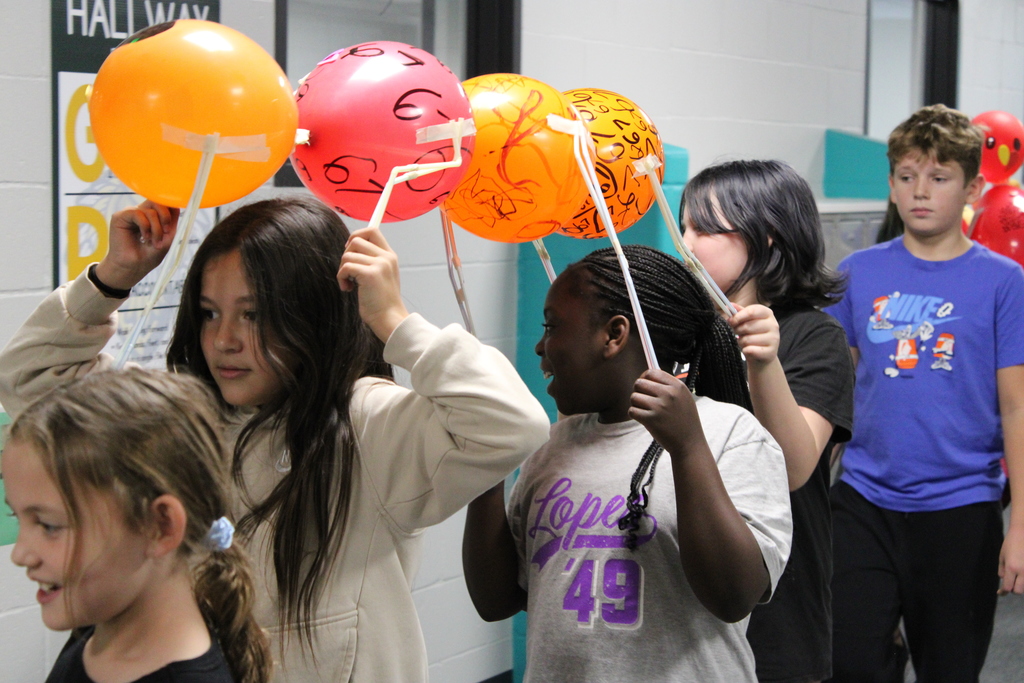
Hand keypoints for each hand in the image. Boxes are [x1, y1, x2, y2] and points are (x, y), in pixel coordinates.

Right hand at [95, 201, 178, 289]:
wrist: (134, 267)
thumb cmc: (149, 255)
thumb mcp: (167, 237)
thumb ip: (171, 220)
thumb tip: (176, 204)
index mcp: (151, 216)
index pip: (163, 203)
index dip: (171, 209)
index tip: (172, 225)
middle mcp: (141, 212)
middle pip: (157, 202)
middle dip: (166, 217)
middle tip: (166, 232)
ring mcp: (130, 214)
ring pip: (150, 210)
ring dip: (156, 228)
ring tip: (154, 242)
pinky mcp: (120, 217)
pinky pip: (137, 213)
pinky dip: (145, 226)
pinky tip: (144, 237)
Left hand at [338, 227, 409, 341]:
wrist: (389, 319)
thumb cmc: (381, 302)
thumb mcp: (381, 276)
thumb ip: (372, 261)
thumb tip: (350, 248)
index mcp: (390, 256)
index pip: (372, 230)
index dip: (357, 234)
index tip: (349, 249)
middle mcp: (386, 257)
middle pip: (356, 239)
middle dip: (346, 254)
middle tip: (348, 271)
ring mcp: (379, 264)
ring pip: (348, 254)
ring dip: (342, 269)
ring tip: (349, 284)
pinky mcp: (370, 274)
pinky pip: (346, 267)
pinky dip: (341, 278)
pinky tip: (347, 289)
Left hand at [629, 369, 703, 454]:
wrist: (689, 443)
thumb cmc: (685, 421)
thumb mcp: (683, 398)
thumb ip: (668, 386)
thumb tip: (647, 375)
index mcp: (677, 386)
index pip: (652, 372)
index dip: (644, 378)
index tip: (645, 385)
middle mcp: (668, 394)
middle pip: (640, 383)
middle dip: (639, 391)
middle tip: (644, 401)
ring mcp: (659, 407)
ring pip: (634, 397)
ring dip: (636, 404)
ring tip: (646, 411)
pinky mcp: (651, 420)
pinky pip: (632, 410)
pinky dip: (635, 415)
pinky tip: (644, 419)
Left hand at [728, 303, 779, 366]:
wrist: (762, 353)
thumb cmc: (753, 334)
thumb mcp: (747, 321)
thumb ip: (739, 312)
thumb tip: (728, 305)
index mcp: (767, 313)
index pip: (751, 311)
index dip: (738, 317)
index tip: (730, 321)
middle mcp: (773, 324)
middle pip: (748, 326)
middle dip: (738, 330)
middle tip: (738, 332)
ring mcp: (774, 338)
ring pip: (748, 339)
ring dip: (741, 342)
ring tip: (744, 342)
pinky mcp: (771, 352)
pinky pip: (750, 350)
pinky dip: (745, 351)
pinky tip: (748, 349)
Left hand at [999, 523, 1023, 593]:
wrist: (1023, 532)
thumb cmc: (1011, 543)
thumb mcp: (1002, 556)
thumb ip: (1002, 570)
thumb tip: (1003, 579)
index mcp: (1011, 568)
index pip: (1007, 587)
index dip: (1003, 591)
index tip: (1000, 593)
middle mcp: (1023, 571)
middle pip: (1019, 591)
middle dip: (1014, 589)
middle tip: (1011, 582)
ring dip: (1022, 584)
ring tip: (1017, 576)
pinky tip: (1022, 574)